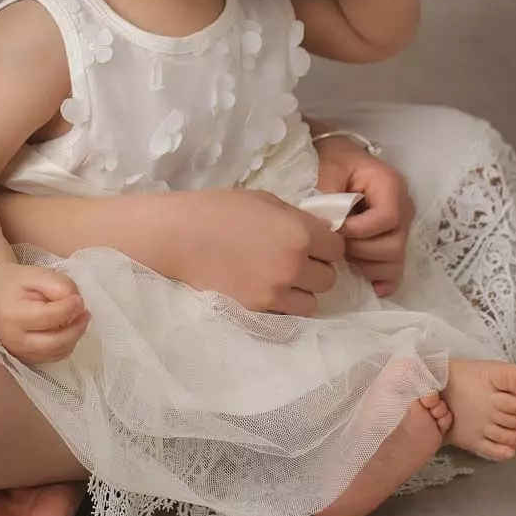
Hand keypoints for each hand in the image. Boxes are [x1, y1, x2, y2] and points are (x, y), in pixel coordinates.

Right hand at [0, 263, 87, 364]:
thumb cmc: (17, 282)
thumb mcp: (37, 274)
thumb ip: (58, 285)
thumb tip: (77, 304)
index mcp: (12, 315)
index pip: (49, 317)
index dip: (69, 308)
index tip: (79, 299)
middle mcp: (13, 339)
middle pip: (56, 342)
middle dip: (77, 328)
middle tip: (85, 312)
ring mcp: (19, 352)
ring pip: (58, 352)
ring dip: (74, 336)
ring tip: (79, 318)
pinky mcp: (26, 359)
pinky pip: (54, 357)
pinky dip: (67, 344)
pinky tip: (68, 329)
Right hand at [158, 188, 344, 314]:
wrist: (178, 236)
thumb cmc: (218, 209)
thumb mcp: (264, 200)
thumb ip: (298, 218)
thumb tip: (323, 231)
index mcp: (299, 232)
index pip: (337, 248)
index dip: (326, 245)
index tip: (312, 244)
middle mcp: (294, 265)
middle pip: (328, 278)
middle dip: (316, 269)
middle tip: (295, 261)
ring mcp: (276, 291)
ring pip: (311, 302)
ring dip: (301, 292)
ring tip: (280, 280)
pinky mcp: (257, 310)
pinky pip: (285, 314)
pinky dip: (280, 305)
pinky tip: (264, 290)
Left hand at [314, 132, 415, 295]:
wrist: (337, 160)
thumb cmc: (333, 160)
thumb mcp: (329, 167)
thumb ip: (329, 193)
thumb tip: (328, 226)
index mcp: (390, 186)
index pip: (388, 218)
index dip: (361, 230)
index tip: (336, 229)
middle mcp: (403, 208)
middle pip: (394, 245)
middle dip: (361, 250)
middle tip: (336, 244)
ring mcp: (400, 228)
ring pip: (395, 262)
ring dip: (367, 266)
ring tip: (344, 255)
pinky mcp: (392, 242)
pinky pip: (395, 270)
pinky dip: (382, 281)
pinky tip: (367, 284)